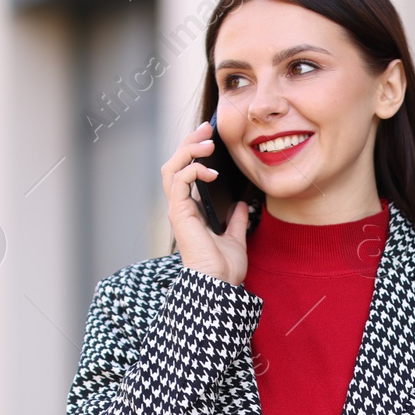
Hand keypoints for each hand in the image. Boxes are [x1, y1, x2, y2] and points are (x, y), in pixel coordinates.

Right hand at [162, 119, 250, 285]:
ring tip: (207, 141)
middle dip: (189, 142)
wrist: (220, 285)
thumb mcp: (236, 238)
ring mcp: (178, 209)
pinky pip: (179, 179)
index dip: (195, 153)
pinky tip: (211, 170)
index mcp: (191, 211)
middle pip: (175, 164)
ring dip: (188, 149)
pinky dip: (193, 169)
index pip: (186, 173)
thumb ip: (236, 220)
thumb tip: (242, 205)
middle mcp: (181, 208)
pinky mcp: (179, 212)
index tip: (212, 139)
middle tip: (207, 128)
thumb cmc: (225, 269)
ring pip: (172, 167)